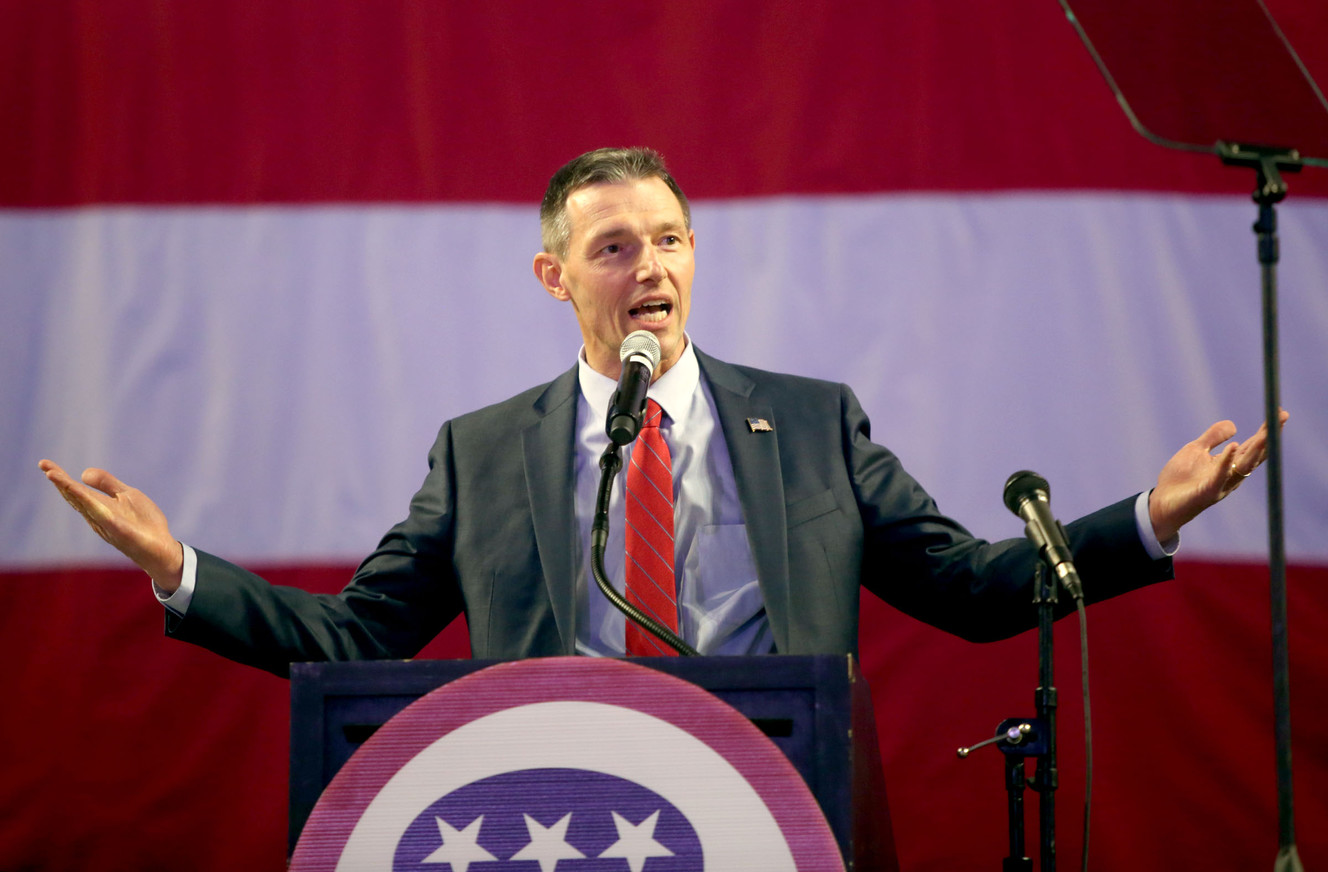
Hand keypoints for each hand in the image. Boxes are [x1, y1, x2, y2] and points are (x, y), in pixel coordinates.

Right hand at [38, 460, 183, 590]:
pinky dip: (97, 510)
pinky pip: (107, 520)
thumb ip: (107, 484)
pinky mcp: (122, 533)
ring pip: (86, 506)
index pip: (75, 490)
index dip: (60, 477)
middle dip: (60, 482)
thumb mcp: (127, 495)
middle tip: (44, 466)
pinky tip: (88, 500)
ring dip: (71, 491)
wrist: (162, 547)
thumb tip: (82, 473)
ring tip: (55, 476)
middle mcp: (98, 516)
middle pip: (75, 497)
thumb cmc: (143, 523)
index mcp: (99, 506)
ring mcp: (108, 525)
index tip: (44, 463)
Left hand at [1148, 411, 1287, 542]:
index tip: (1280, 413)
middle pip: (1254, 454)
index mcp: (1229, 464)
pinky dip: (1226, 462)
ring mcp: (1221, 484)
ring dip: (1256, 450)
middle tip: (1282, 418)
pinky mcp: (1207, 492)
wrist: (1162, 502)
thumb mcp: (1196, 451)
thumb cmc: (1179, 479)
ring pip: (1244, 466)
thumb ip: (1213, 437)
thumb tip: (1234, 425)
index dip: (1266, 431)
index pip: (1252, 446)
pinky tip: (1232, 448)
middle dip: (1269, 437)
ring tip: (1265, 434)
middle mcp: (1230, 474)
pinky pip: (1219, 476)